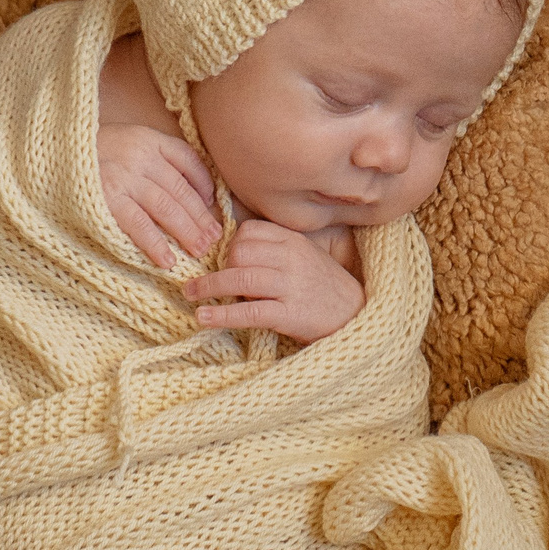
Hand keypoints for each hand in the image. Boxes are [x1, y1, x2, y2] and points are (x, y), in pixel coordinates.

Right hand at [97, 123, 219, 267]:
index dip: (204, 185)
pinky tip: (167, 260)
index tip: (212, 206)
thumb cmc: (90, 156)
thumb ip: (155, 160)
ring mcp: (123, 177)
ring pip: (167, 208)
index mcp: (147, 139)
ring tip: (199, 251)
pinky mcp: (107, 200)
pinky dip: (156, 244)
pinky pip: (139, 225)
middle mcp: (139, 155)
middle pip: (181, 190)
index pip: (188, 160)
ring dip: (187, 232)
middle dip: (201, 217)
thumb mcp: (126, 143)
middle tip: (214, 239)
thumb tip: (196, 193)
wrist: (45, 157)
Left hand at [184, 221, 364, 343]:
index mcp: (293, 241)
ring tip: (192, 295)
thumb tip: (232, 250)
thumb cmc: (324, 287)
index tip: (225, 262)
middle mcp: (291, 259)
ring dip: (209, 287)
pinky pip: (249, 312)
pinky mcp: (290, 314)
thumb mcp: (305, 256)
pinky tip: (204, 317)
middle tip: (212, 283)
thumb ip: (274, 249)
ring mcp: (291, 286)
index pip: (248, 232)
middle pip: (239, 252)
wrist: (356, 316)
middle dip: (220, 267)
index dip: (230, 246)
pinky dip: (222, 315)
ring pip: (239, 279)